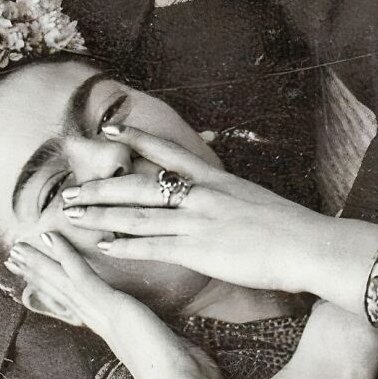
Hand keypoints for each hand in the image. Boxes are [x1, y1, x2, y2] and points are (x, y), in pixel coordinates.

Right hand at [6, 233, 220, 378]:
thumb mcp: (175, 356)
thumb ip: (171, 349)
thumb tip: (185, 352)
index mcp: (116, 335)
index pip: (79, 307)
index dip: (58, 291)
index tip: (40, 279)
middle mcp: (104, 325)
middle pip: (63, 294)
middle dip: (39, 275)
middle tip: (15, 258)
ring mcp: (105, 315)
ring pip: (65, 283)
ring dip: (41, 263)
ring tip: (18, 247)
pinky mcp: (112, 305)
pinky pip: (83, 275)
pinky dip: (65, 255)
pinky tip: (50, 236)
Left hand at [58, 124, 329, 292]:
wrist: (310, 244)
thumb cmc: (289, 226)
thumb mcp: (253, 198)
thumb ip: (227, 194)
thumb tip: (215, 192)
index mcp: (215, 179)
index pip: (168, 151)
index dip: (136, 138)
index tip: (109, 128)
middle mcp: (200, 194)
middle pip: (139, 184)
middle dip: (100, 186)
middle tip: (67, 188)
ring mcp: (197, 221)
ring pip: (137, 214)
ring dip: (101, 214)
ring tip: (71, 214)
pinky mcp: (199, 250)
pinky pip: (153, 246)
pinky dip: (125, 245)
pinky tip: (102, 245)